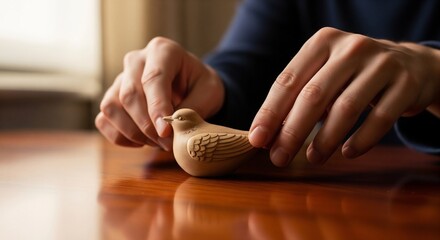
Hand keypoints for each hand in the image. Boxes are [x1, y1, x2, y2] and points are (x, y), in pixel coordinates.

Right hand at [95, 37, 223, 149]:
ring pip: (112, 107)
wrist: (192, 86)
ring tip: (157, 142)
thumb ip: (193, 107)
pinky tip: (142, 142)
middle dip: (147, 125)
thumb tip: (172, 127)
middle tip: (167, 143)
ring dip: (133, 132)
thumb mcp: (210, 92)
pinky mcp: (112, 97)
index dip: (157, 107)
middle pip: (129, 94)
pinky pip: (103, 120)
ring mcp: (120, 79)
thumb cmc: (200, 86)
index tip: (166, 132)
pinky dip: (120, 136)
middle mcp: (136, 60)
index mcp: (162, 50)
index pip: (153, 79)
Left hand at [249, 27, 439, 165]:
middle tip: (279, 158)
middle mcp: (351, 48)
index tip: (257, 140)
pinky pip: (380, 119)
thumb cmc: (353, 75)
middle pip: (314, 95)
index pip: (288, 80)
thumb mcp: (324, 74)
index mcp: (322, 42)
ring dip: (325, 140)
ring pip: (346, 108)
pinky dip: (361, 140)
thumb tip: (267, 136)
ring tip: (313, 159)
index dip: (270, 112)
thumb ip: (298, 99)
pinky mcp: (406, 84)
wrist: (410, 64)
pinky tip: (347, 153)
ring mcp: (382, 63)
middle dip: (292, 132)